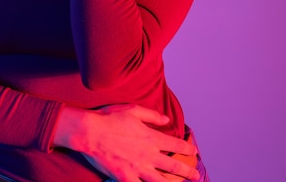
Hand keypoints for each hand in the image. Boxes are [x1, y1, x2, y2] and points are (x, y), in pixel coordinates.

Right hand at [53, 104, 199, 181]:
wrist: (90, 132)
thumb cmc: (110, 118)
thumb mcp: (133, 110)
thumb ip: (152, 116)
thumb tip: (167, 120)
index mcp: (151, 137)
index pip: (176, 145)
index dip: (187, 149)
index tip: (193, 151)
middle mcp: (148, 154)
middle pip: (174, 167)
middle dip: (187, 172)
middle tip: (196, 176)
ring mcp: (138, 168)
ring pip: (161, 181)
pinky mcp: (126, 178)